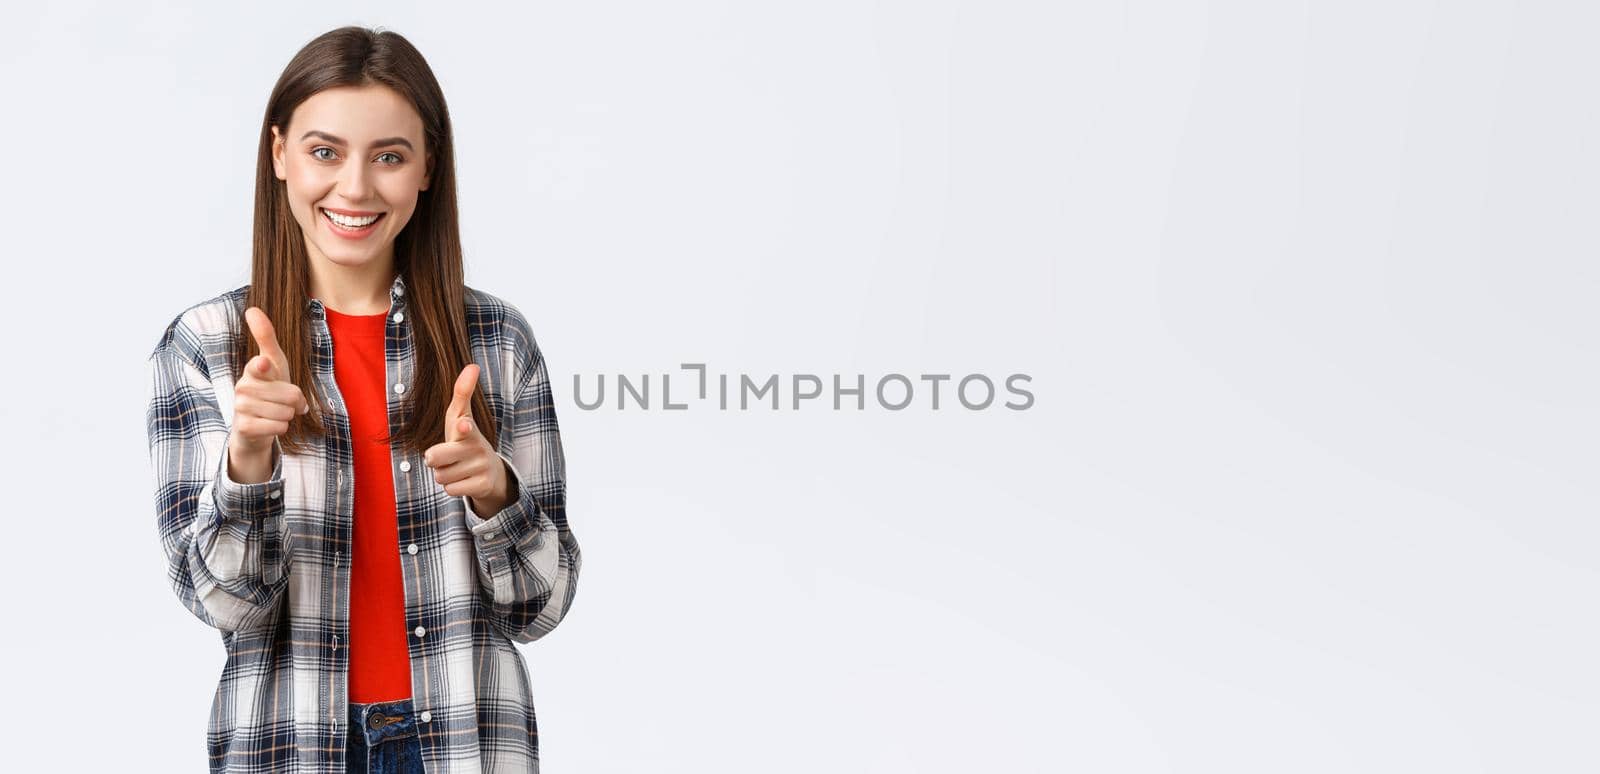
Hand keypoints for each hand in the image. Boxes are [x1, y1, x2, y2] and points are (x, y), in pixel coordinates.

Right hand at [230, 306, 309, 462]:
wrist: (255, 425)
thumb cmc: (269, 389)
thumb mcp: (274, 362)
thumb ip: (266, 337)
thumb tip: (251, 309)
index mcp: (253, 369)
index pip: (261, 365)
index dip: (264, 367)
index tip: (263, 365)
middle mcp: (243, 386)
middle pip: (291, 394)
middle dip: (295, 402)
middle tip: (284, 402)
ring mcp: (240, 407)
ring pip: (286, 412)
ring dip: (287, 416)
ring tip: (276, 413)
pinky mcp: (243, 427)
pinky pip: (279, 427)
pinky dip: (281, 428)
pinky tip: (269, 425)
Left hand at [424, 363, 512, 515]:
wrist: (490, 472)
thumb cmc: (466, 440)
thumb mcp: (461, 417)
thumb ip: (462, 393)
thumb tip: (473, 365)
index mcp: (469, 430)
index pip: (465, 427)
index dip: (463, 427)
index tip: (463, 425)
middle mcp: (477, 447)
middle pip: (435, 458)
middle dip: (434, 460)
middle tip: (444, 456)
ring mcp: (481, 467)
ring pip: (440, 476)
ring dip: (444, 474)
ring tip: (457, 468)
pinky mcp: (482, 485)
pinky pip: (450, 490)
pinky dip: (453, 487)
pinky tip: (463, 480)